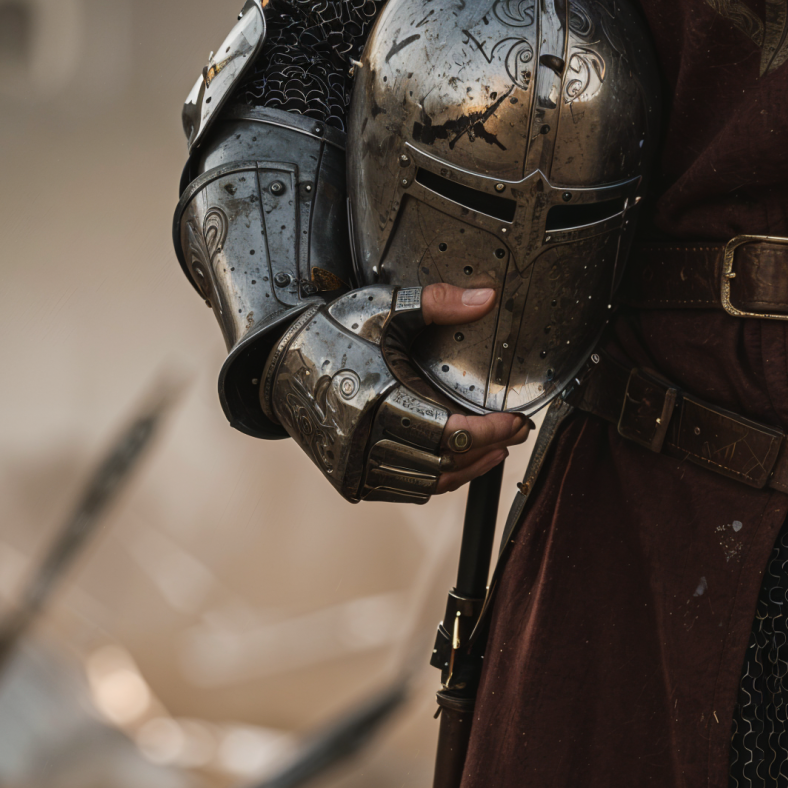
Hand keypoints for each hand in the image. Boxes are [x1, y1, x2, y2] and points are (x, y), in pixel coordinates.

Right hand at [262, 282, 522, 504]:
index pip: (448, 433)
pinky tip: (452, 465)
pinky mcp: (347, 477)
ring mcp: (353, 463)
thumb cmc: (328, 332)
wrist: (274, 362)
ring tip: (492, 451)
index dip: (489, 432)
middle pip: (443, 463)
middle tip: (513, 434)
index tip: (514, 423)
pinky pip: (401, 490)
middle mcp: (363, 439)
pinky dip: (432, 481)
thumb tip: (486, 297)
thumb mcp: (382, 309)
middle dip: (486, 450)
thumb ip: (436, 303)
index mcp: (377, 399)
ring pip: (425, 483)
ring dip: (464, 471)